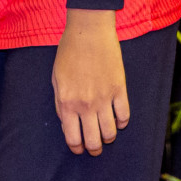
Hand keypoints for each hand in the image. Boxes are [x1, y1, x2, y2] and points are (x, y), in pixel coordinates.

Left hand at [51, 8, 128, 155]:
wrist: (88, 32)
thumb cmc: (68, 52)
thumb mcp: (56, 78)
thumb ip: (59, 102)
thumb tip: (67, 121)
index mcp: (66, 102)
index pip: (73, 137)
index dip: (76, 147)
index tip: (79, 147)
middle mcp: (85, 105)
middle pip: (94, 140)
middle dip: (94, 148)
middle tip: (94, 147)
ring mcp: (104, 99)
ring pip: (111, 133)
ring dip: (108, 138)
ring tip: (106, 136)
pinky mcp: (120, 90)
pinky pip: (125, 116)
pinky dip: (122, 122)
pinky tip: (118, 120)